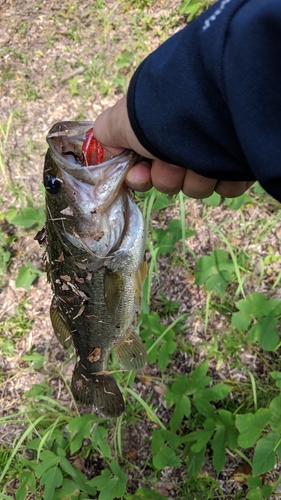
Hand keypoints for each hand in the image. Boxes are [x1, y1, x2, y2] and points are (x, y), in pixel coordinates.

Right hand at [93, 96, 253, 197]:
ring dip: (195, 177)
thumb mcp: (124, 119)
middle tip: (173, 162)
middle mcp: (186, 142)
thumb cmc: (162, 114)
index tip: (141, 174)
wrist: (211, 105)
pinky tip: (223, 161)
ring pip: (198, 187)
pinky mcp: (240, 164)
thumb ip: (107, 131)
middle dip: (168, 175)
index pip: (147, 170)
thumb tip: (104, 144)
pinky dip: (223, 178)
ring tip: (202, 158)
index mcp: (161, 134)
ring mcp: (214, 154)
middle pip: (170, 181)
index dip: (141, 177)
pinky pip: (227, 187)